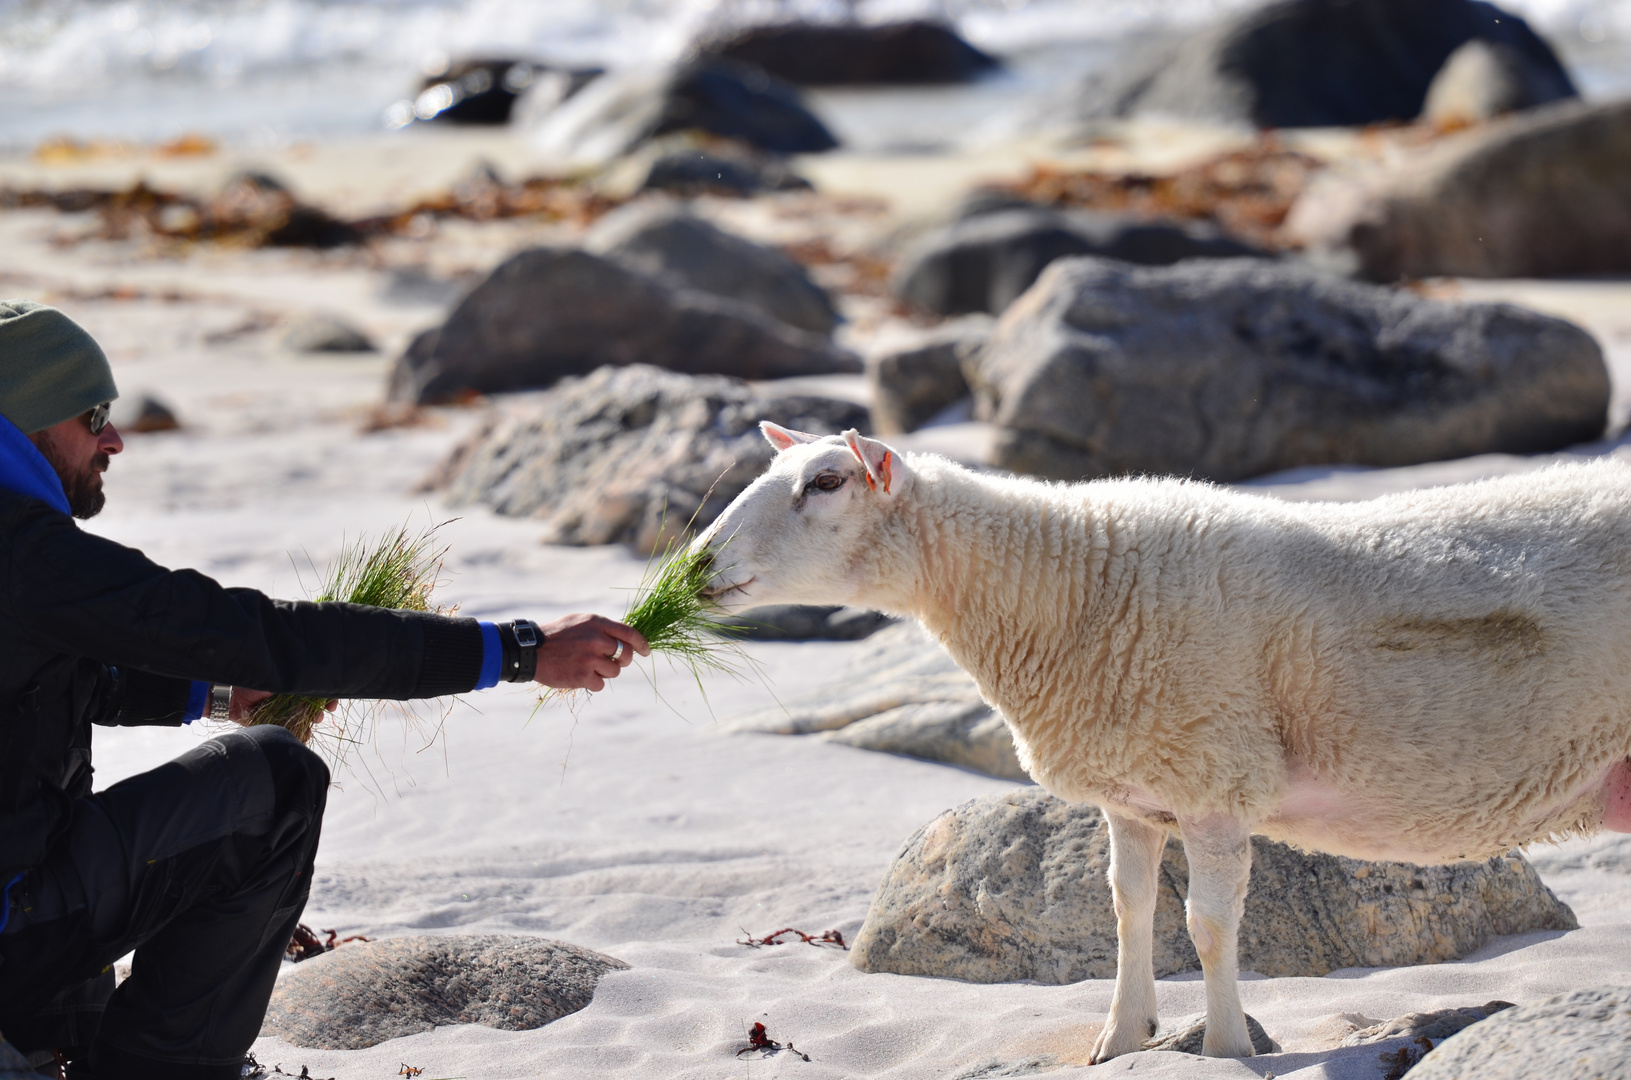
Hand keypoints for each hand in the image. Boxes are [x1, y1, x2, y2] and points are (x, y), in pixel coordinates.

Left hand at [228, 687, 337, 725]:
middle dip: (323, 706)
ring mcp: (281, 709)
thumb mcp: (275, 680)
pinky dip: (300, 730)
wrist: (228, 699)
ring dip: (314, 718)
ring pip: (304, 715)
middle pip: (312, 701)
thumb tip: (313, 685)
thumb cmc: (250, 683)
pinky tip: (307, 732)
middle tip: (329, 709)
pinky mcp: (274, 721)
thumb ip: (292, 682)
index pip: (312, 687)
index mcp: (288, 683)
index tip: (333, 698)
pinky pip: (291, 726)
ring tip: (317, 720)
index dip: (324, 693)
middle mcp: (287, 696)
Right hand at [534, 613, 649, 691]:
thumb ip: (601, 628)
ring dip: (604, 672)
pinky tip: (579, 675)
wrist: (531, 650)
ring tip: (587, 666)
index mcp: (597, 623)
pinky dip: (592, 683)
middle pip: (626, 655)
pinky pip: (600, 684)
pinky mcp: (583, 676)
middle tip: (611, 661)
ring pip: (615, 671)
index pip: (630, 633)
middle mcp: (596, 639)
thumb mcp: (580, 622)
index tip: (645, 651)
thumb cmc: (557, 635)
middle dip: (622, 660)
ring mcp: (590, 658)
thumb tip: (624, 639)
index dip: (642, 644)